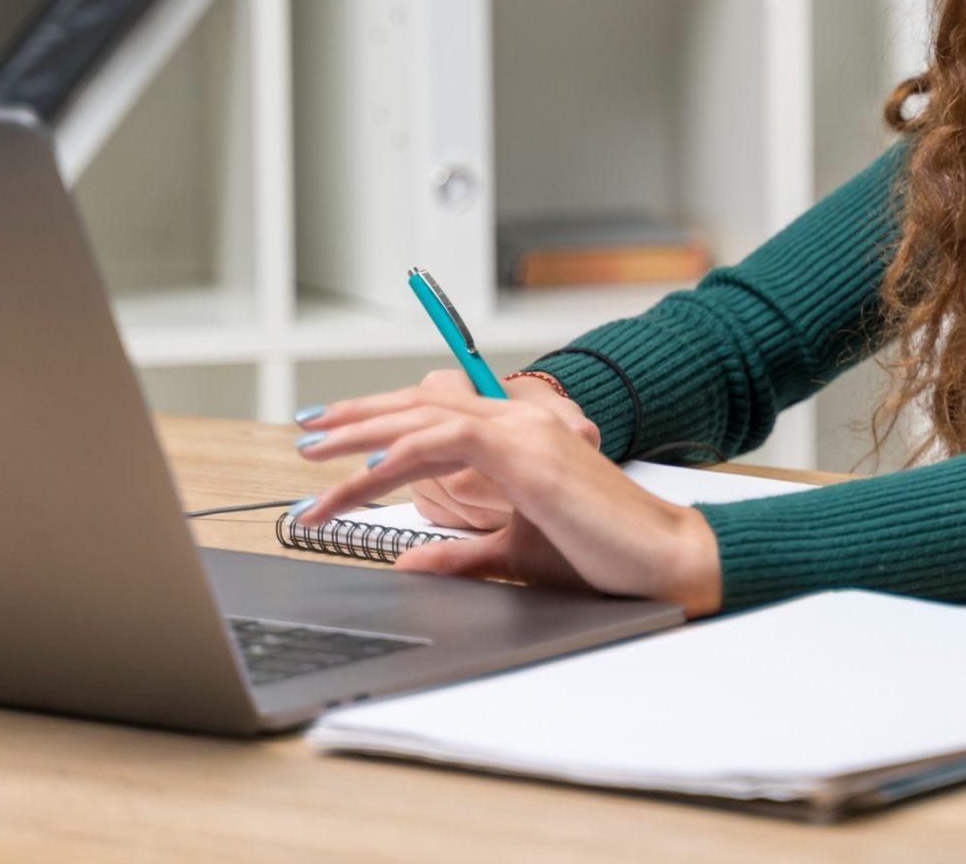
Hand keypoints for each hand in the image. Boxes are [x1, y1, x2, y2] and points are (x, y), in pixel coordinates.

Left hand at [290, 382, 722, 617]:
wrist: (661, 559)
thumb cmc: (600, 553)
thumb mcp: (512, 551)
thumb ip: (461, 553)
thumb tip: (411, 561)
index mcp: (517, 433)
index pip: (432, 413)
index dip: (377, 419)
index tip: (330, 438)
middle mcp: (517, 418)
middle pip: (417, 405)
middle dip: (353, 421)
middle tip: (304, 436)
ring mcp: (523, 429)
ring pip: (422, 419)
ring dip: (362, 441)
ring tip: (315, 463)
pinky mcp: (526, 453)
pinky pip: (447, 442)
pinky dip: (401, 454)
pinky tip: (366, 474)